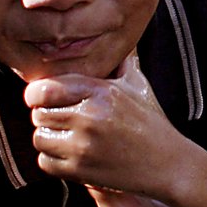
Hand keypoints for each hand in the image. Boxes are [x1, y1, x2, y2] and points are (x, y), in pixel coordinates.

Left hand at [26, 53, 182, 198]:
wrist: (169, 164)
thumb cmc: (151, 123)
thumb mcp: (136, 84)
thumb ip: (119, 60)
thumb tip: (111, 35)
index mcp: (100, 91)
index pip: (45, 88)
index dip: (36, 93)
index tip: (41, 98)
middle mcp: (89, 116)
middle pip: (39, 113)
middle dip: (45, 117)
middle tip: (60, 121)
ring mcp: (84, 145)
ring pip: (39, 138)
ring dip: (48, 140)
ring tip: (65, 139)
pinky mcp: (81, 171)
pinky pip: (45, 163)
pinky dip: (52, 161)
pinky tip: (70, 156)